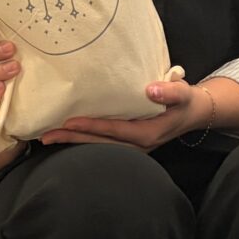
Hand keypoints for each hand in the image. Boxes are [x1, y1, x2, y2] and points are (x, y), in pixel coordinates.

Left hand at [41, 78, 206, 149]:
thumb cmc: (184, 101)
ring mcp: (131, 148)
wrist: (192, 114)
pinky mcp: (127, 144)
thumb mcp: (182, 93)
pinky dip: (82, 141)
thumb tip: (151, 90)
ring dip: (73, 143)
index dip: (91, 127)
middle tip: (46, 137)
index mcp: (147, 133)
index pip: (114, 130)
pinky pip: (101, 145)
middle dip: (72, 140)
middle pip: (99, 144)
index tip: (69, 122)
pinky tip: (65, 136)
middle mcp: (137, 145)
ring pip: (97, 147)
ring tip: (47, 138)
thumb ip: (170, 92)